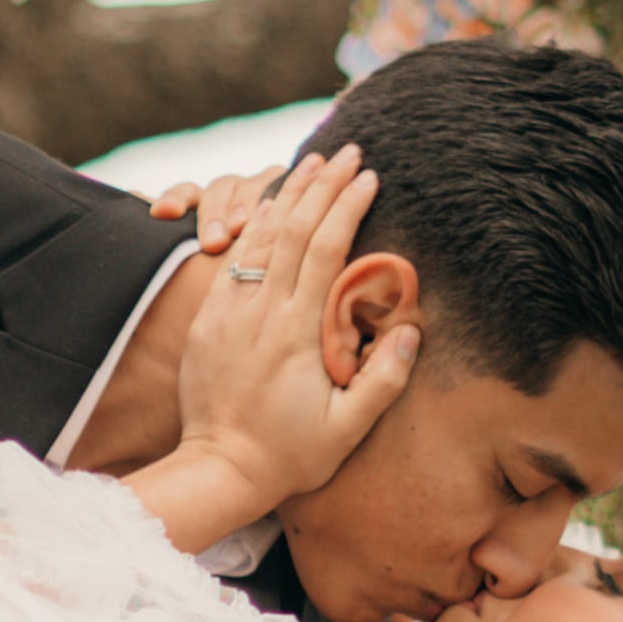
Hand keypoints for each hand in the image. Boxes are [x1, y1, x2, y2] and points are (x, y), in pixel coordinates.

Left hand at [162, 138, 420, 534]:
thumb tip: (413, 331)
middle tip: (348, 151)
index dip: (348, 206)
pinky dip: (255, 227)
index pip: (326, 249)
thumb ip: (384, 380)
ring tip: (312, 163)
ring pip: (261, 237)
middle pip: (294, 229)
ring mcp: (230, 313)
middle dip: (323, 185)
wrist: (218, 470)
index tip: (370, 176)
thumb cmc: (289, 455)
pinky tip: (271, 206)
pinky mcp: (208, 322)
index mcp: (298, 332)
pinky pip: (234, 261)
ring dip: (288, 195)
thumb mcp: (348, 430)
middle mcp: (261, 312)